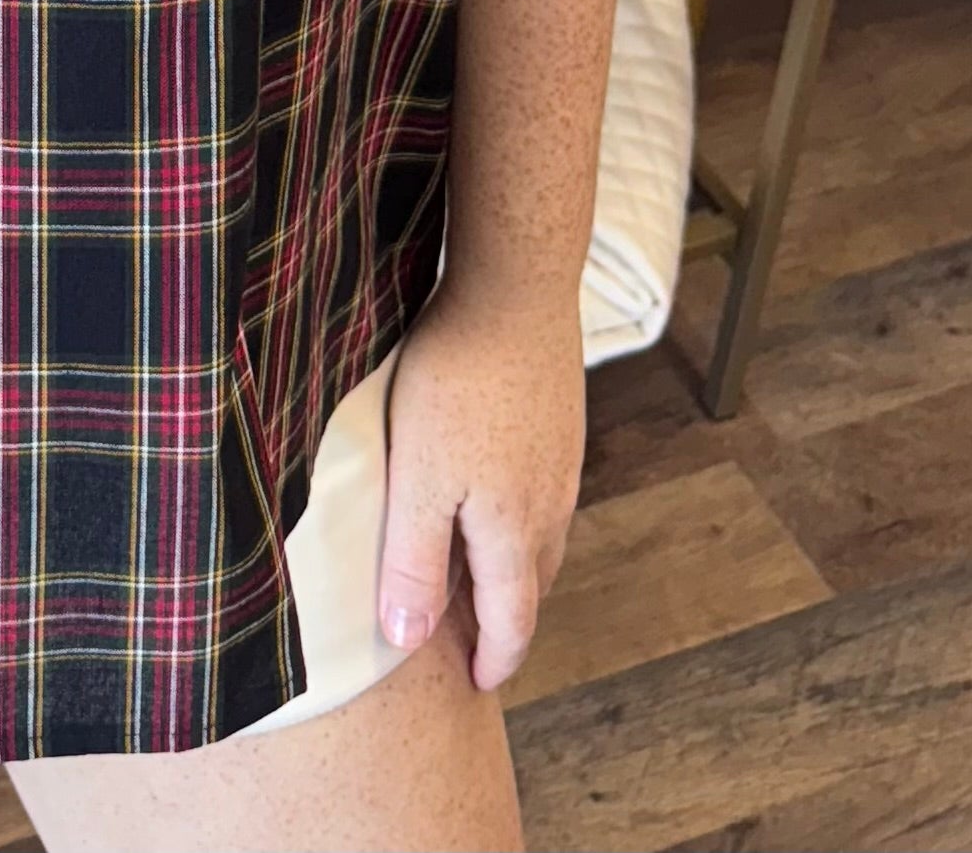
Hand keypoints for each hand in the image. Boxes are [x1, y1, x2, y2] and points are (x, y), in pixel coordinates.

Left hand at [376, 279, 585, 694]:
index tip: (481, 683)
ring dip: (514, 565)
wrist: (514, 288)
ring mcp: (560, 459)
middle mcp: (549, 503)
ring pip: (540, 535)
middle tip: (475, 636)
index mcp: (514, 531)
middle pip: (531, 583)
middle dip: (506, 618)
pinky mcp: (559, 419)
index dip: (495, 658)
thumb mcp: (419, 480)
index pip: (512, 620)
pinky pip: (543, 490)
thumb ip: (415, 561)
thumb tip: (410, 640)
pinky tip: (493, 487)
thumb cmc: (456, 382)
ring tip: (479, 571)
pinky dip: (519, 514)